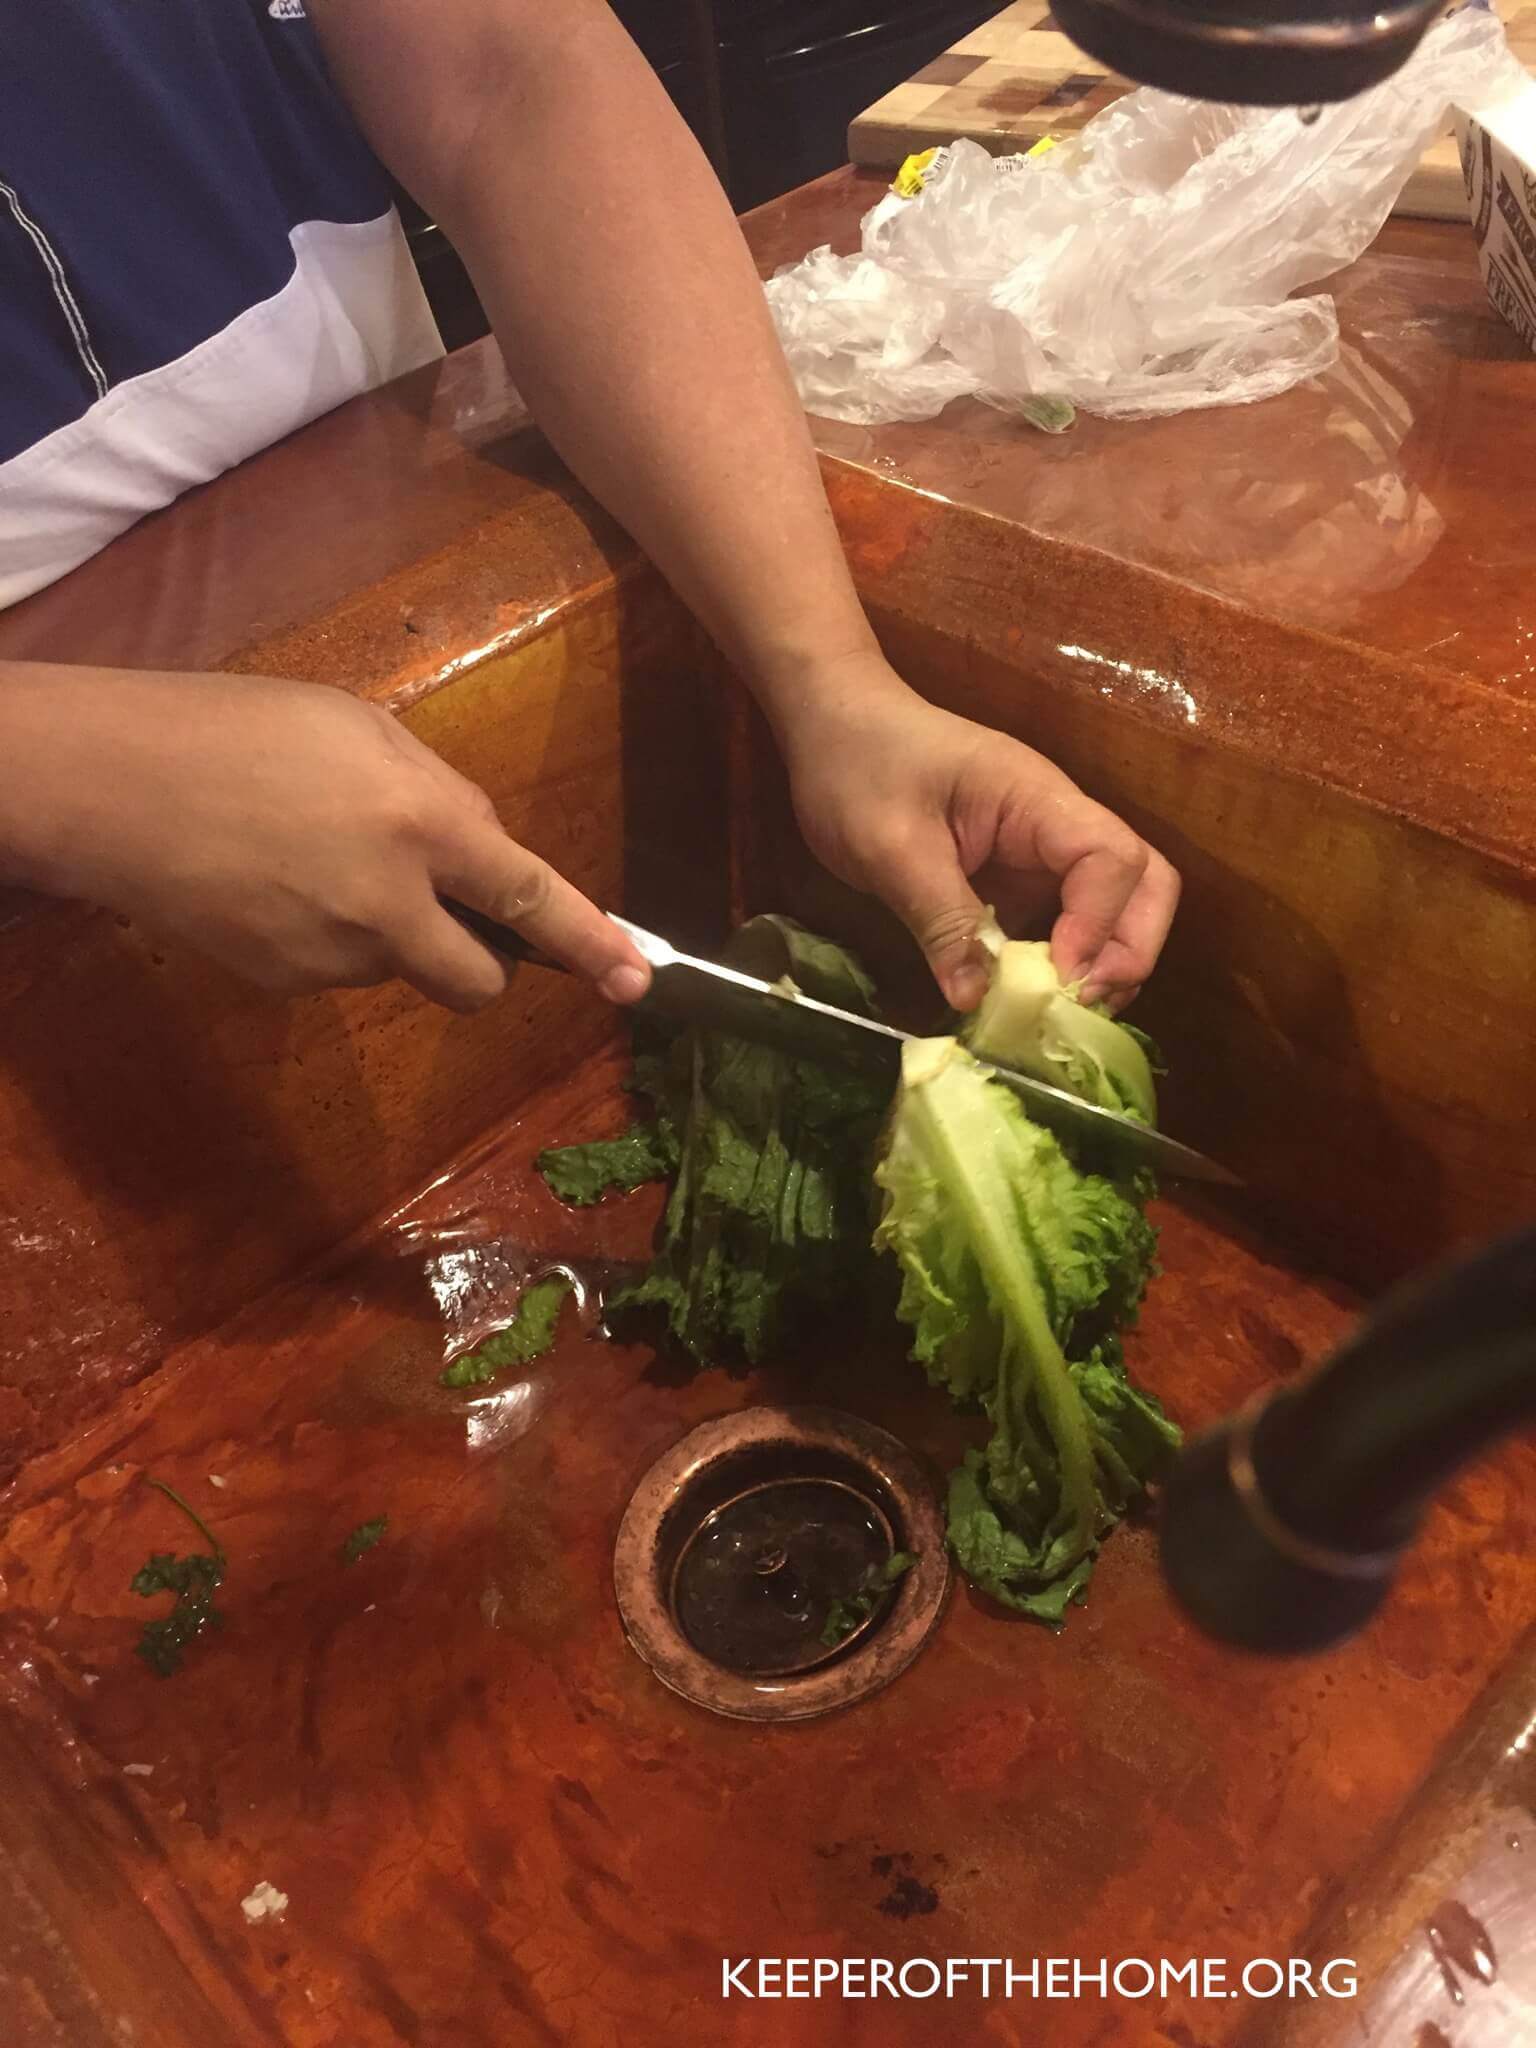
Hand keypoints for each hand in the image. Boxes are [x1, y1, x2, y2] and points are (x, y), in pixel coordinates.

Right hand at [0, 664, 649, 1011]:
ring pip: (401, 968)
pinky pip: (339, 971)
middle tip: (445, 910)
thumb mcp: (359, 727)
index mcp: (421, 822)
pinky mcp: (283, 983)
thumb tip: (481, 845)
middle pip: (479, 981)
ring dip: (391, 933)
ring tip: (317, 859)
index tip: (638, 982)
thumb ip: (438, 789)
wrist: (112, 786)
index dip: (592, 944)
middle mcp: (390, 905)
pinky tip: (277, 885)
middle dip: (484, 962)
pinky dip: (331, 939)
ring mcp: (333, 956)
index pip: (531, 897)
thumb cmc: (239, 727)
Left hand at [776, 657, 1179, 1011]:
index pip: (1111, 858)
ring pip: (1115, 908)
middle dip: (1130, 950)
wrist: (835, 727)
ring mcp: (1041, 855)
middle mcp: (1057, 826)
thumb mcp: (890, 848)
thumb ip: (940, 920)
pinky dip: (1060, 967)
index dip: (1101, 924)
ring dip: (1104, 965)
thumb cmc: (860, 768)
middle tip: (1083, 1006)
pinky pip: (1062, 926)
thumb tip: (977, 999)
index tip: (1060, 976)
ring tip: (1060, 1015)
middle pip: (1144, 883)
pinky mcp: (1018, 880)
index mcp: (1037, 800)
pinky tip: (1028, 1004)